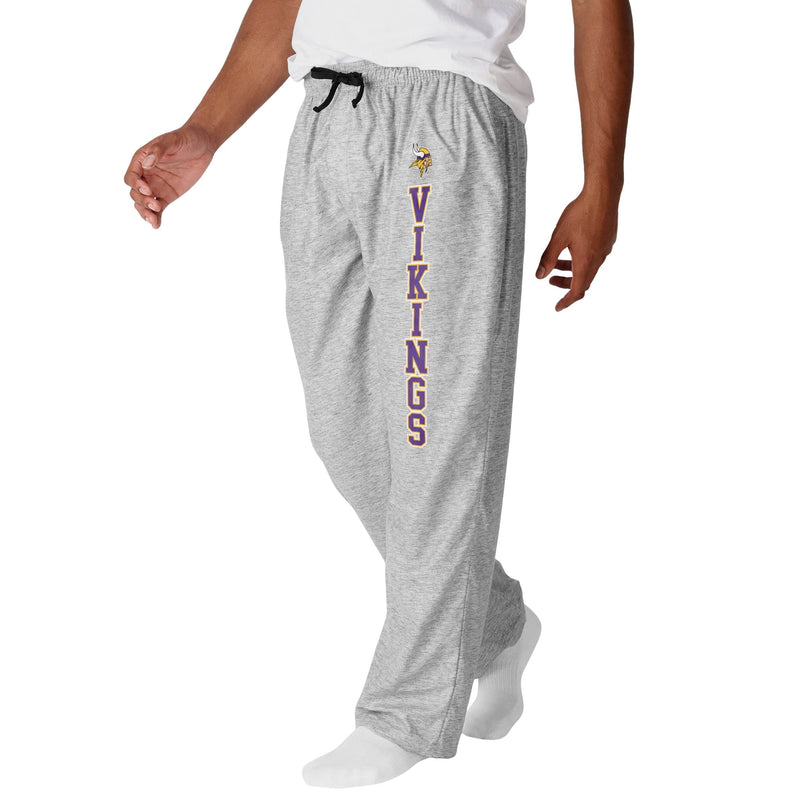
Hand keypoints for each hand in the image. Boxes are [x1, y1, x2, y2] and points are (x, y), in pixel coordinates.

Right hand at [123, 124, 215, 228]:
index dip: (136, 185)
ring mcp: (156, 186)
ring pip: (144, 204)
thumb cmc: (185, 138)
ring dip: (145, 213)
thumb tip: (147, 164)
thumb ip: (158, 151)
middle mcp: (146, 175)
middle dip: (142, 201)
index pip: (131, 177)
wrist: (202, 144)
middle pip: (135, 193)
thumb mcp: (172, 140)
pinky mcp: (167, 195)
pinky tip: (156, 225)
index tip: (147, 190)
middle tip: (155, 206)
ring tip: (153, 221)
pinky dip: (156, 217)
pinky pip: (158, 209)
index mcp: (141, 160)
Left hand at [536, 188, 619, 311]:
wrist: (603, 193)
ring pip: (588, 267)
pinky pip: (595, 256)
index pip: (577, 291)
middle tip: (551, 280)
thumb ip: (548, 258)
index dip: (566, 301)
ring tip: (556, 261)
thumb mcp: (558, 237)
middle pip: (583, 281)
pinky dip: (581, 259)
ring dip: (572, 269)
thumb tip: (539, 276)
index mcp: (586, 262)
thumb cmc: (580, 214)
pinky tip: (573, 246)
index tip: (557, 307)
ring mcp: (605, 249)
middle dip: (566, 284)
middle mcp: (598, 258)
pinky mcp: (608, 239)